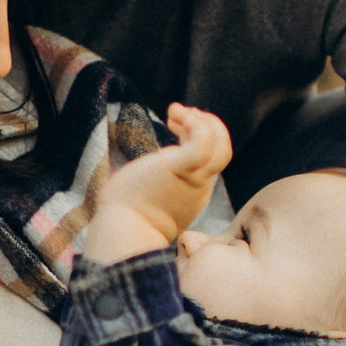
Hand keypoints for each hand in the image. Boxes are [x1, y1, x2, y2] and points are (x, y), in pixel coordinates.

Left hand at [81, 104, 231, 263]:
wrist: (124, 234)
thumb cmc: (125, 218)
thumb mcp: (147, 196)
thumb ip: (154, 184)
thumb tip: (139, 174)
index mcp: (192, 191)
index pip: (210, 159)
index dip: (199, 137)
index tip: (175, 125)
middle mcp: (199, 186)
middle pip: (222, 150)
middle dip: (206, 125)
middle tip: (178, 114)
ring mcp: (195, 179)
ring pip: (220, 144)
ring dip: (201, 120)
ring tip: (175, 112)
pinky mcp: (183, 170)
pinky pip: (204, 141)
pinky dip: (196, 123)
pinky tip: (174, 114)